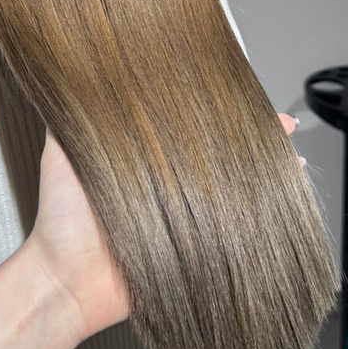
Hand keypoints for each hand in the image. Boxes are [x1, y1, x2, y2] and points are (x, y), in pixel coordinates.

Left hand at [24, 113, 298, 343]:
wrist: (67, 280)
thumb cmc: (61, 217)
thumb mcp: (62, 150)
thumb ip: (71, 113)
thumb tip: (71, 69)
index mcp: (141, 156)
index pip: (185, 122)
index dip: (212, 105)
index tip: (237, 88)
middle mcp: (168, 182)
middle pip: (216, 149)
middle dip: (250, 133)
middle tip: (278, 121)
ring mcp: (186, 212)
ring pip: (233, 180)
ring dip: (262, 164)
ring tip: (286, 147)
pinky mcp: (198, 243)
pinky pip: (236, 220)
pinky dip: (262, 204)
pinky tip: (283, 189)